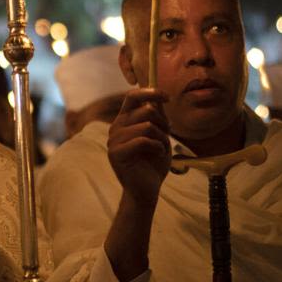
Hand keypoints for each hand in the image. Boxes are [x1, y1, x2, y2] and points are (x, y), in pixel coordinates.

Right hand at [107, 88, 170, 207]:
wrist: (146, 189)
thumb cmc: (153, 163)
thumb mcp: (159, 136)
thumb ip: (157, 118)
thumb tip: (159, 98)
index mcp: (124, 121)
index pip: (132, 97)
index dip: (150, 92)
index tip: (167, 96)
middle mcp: (116, 127)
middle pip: (145, 110)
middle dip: (163, 123)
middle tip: (166, 137)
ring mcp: (114, 140)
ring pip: (147, 126)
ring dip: (162, 138)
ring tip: (161, 150)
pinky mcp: (116, 153)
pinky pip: (143, 141)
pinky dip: (157, 147)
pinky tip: (157, 155)